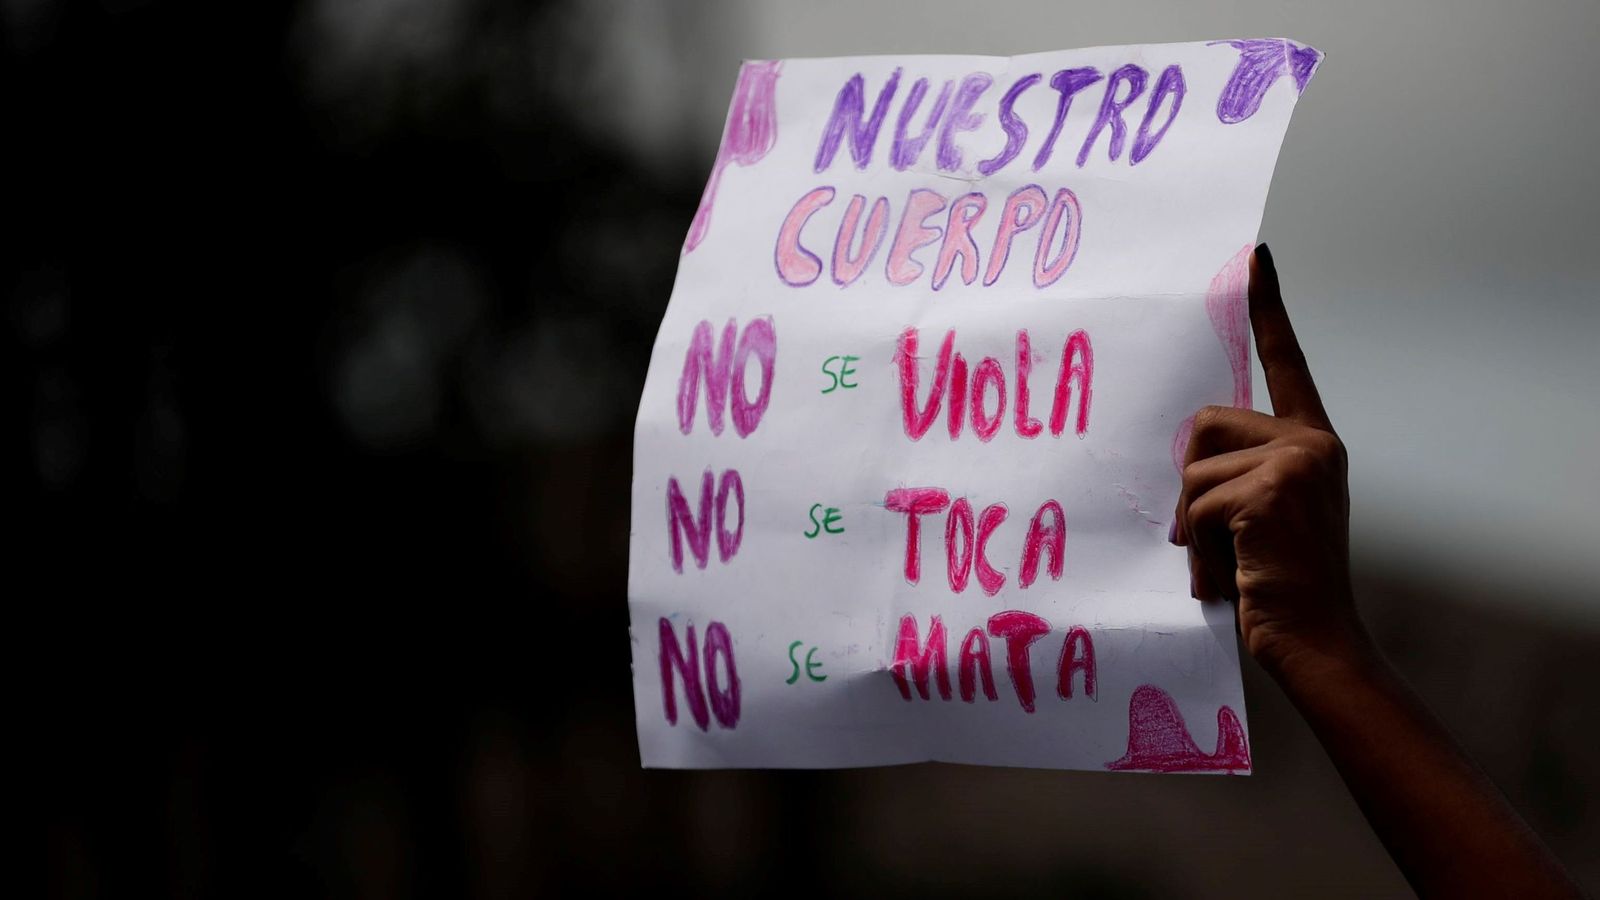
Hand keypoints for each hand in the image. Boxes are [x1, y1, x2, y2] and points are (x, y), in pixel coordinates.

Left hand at [1174, 244, 1360, 676]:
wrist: (1314, 640)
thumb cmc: (1276, 584)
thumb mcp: (1258, 515)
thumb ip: (1236, 472)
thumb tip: (1184, 460)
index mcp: (1312, 440)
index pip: (1285, 360)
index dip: (1269, 306)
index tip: (1256, 256)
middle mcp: (1313, 441)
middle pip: (1203, 425)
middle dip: (1187, 486)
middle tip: (1205, 538)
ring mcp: (1299, 462)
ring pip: (1193, 471)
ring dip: (1191, 527)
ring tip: (1226, 564)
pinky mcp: (1273, 488)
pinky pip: (1196, 505)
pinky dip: (1197, 550)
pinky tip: (1230, 577)